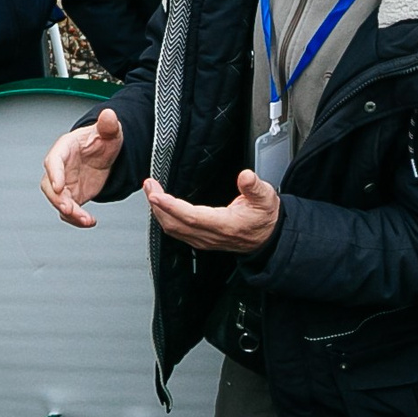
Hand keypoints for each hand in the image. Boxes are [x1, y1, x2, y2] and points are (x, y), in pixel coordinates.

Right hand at [41, 109, 123, 226]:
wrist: (106, 153)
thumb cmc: (102, 139)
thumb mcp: (110, 131)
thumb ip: (109, 124)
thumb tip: (109, 115)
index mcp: (64, 148)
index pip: (53, 161)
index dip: (54, 174)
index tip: (58, 186)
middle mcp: (60, 168)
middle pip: (50, 185)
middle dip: (58, 199)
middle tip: (69, 209)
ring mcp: (65, 183)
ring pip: (58, 201)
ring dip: (69, 213)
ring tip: (84, 219)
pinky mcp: (72, 196)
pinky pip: (69, 211)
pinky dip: (77, 219)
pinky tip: (89, 221)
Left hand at [142, 169, 280, 253]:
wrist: (268, 238)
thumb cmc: (264, 218)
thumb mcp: (265, 198)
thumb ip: (254, 186)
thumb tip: (245, 176)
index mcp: (225, 225)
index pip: (191, 216)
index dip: (171, 206)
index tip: (156, 194)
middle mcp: (211, 235)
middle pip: (175, 224)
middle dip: (157, 205)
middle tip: (149, 186)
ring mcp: (204, 240)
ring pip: (173, 230)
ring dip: (159, 211)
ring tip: (152, 192)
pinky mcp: (201, 240)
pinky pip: (177, 232)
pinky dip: (165, 218)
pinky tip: (161, 207)